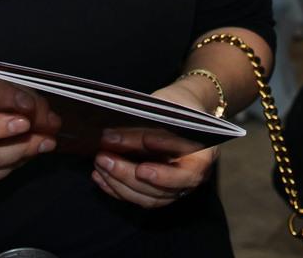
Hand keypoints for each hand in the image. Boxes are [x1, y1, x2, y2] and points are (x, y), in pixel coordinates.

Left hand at [91, 80, 217, 207]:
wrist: (184, 109)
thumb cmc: (178, 105)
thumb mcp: (166, 107)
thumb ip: (145, 126)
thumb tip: (112, 138)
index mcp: (204, 156)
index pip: (186, 174)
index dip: (163, 175)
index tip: (141, 168)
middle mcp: (191, 178)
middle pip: (160, 190)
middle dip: (128, 175)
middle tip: (104, 158)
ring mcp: (175, 187)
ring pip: (146, 197)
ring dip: (118, 184)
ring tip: (99, 165)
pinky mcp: (158, 190)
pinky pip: (138, 197)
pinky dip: (117, 189)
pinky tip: (100, 176)